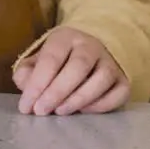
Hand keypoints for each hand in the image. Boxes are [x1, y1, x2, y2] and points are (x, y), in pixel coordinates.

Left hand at [13, 27, 128, 115]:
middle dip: (57, 91)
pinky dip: (102, 105)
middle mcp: (91, 45)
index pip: (51, 58)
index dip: (37, 84)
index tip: (26, 106)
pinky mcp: (123, 79)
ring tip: (60, 111)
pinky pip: (119, 93)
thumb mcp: (37, 60)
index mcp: (65, 37)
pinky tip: (83, 111)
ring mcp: (110, 61)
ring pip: (102, 78)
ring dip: (79, 98)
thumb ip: (26, 72)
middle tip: (41, 110)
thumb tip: (26, 85)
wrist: (88, 51)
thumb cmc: (57, 61)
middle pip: (79, 65)